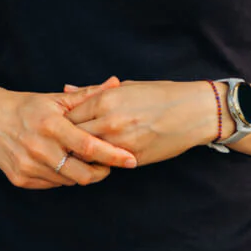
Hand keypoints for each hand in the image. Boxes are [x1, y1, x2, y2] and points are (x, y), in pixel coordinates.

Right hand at [0, 78, 136, 189]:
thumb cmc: (26, 106)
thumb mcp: (56, 98)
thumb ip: (89, 95)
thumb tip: (116, 82)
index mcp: (51, 125)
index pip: (89, 147)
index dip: (113, 155)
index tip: (130, 159)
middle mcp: (39, 148)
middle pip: (82, 173)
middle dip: (101, 172)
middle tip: (107, 164)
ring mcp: (28, 166)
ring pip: (68, 181)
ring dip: (80, 173)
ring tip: (83, 161)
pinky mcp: (20, 179)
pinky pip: (52, 185)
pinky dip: (61, 177)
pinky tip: (60, 163)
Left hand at [64, 80, 215, 166]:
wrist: (192, 112)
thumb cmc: (158, 95)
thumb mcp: (124, 87)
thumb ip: (92, 92)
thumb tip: (65, 89)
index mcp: (105, 100)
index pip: (69, 117)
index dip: (61, 123)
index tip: (58, 125)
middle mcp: (109, 122)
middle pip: (73, 137)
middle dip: (66, 140)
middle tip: (62, 142)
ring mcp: (121, 143)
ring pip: (88, 154)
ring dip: (81, 154)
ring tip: (77, 151)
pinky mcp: (133, 159)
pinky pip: (107, 164)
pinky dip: (101, 162)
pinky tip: (99, 158)